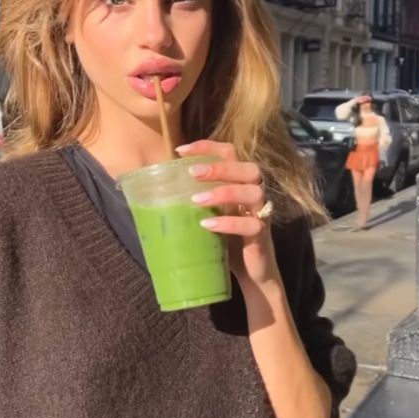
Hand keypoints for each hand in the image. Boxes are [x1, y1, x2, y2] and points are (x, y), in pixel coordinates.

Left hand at [176, 139, 282, 292]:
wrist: (252, 271)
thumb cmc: (227, 237)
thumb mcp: (210, 212)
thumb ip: (195, 197)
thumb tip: (157, 188)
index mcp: (240, 182)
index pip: (230, 153)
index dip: (208, 146)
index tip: (181, 150)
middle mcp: (254, 193)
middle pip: (248, 168)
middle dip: (220, 167)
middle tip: (193, 172)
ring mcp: (261, 214)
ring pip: (254, 192)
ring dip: (224, 192)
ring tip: (197, 200)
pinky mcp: (261, 236)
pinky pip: (252, 225)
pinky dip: (229, 223)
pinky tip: (208, 224)